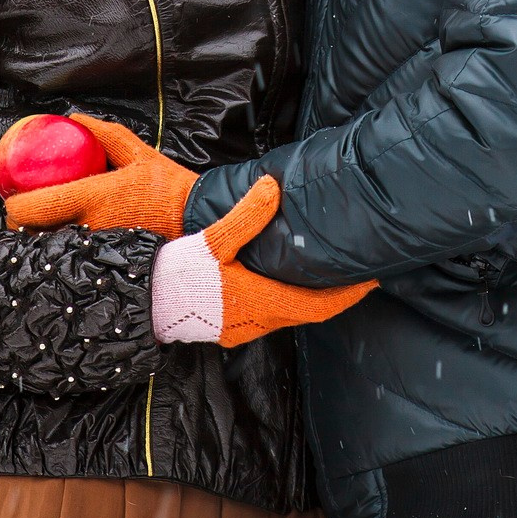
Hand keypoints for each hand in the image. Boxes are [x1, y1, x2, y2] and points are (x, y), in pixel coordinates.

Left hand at [2, 115, 198, 237]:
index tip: (14, 197)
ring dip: (42, 236)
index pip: (34, 208)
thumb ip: (103, 135)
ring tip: (45, 223)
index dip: (15, 206)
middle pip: (34, 234)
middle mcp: (88, 227)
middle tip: (26, 210)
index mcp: (92, 198)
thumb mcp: (137, 152)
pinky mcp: (103, 260)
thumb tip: (74, 118)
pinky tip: (68, 235)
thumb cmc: (167, 186)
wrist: (197, 221)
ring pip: (51, 247)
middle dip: (23, 224)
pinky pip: (72, 253)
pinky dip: (62, 246)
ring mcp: (94, 248)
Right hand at [150, 176, 376, 347]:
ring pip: (288, 317)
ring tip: (326, 277)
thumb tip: (273, 187)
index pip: (319, 305)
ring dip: (309, 301)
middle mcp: (257, 322)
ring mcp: (242, 329)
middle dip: (334, 296)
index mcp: (261, 302)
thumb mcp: (213, 240)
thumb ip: (246, 216)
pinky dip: (285, 304)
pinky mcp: (228, 329)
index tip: (371, 281)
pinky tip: (282, 286)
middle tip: (355, 275)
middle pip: (307, 312)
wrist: (145, 304)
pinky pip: (268, 319)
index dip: (348, 295)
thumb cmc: (179, 275)